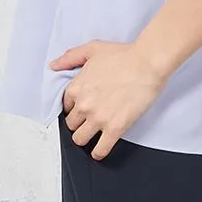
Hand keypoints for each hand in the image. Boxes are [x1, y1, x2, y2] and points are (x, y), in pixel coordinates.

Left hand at [48, 40, 168, 159]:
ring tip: (92, 135)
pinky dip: (98, 152)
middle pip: (71, 125)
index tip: (80, 109)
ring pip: (80, 140)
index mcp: (77, 87)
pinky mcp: (115, 129)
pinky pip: (100, 150)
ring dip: (85, 138)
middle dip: (78, 123)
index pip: (65, 107)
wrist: (147, 64)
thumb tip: (54, 65)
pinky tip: (100, 150)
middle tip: (88, 121)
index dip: (73, 108)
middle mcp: (84, 105)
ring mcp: (98, 118)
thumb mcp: (93, 49)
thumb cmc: (124, 55)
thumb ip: (71, 57)